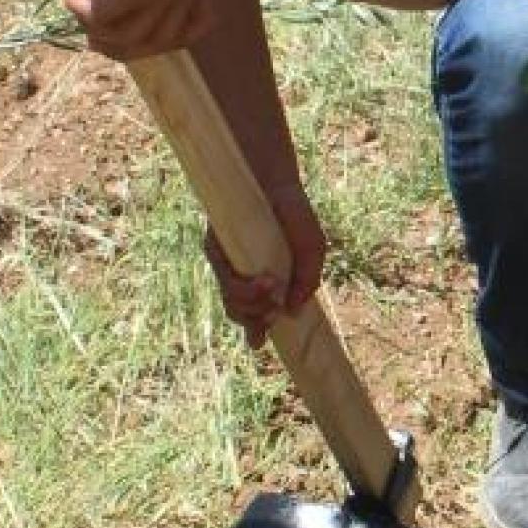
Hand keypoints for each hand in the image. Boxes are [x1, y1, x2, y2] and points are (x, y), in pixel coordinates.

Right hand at [63, 0, 211, 58]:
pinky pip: (100, 20)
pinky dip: (78, 6)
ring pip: (128, 37)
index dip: (171, 38)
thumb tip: (109, 34)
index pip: (205, 21)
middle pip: (161, 39)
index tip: (138, 42)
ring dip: (95, 22)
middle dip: (122, 42)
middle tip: (90, 36)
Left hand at [205, 180, 327, 348]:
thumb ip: (307, 282)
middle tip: (275, 311)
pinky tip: (267, 280)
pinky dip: (245, 288)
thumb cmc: (294, 217)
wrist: (274, 183)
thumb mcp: (313, 251)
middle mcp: (243, 276)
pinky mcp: (214, 251)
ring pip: (231, 302)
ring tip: (273, 290)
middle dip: (258, 320)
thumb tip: (293, 311)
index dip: (256, 332)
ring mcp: (228, 265)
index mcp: (265, 280)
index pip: (256, 314)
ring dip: (253, 306)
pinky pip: (225, 280)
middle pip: (240, 314)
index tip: (259, 345)